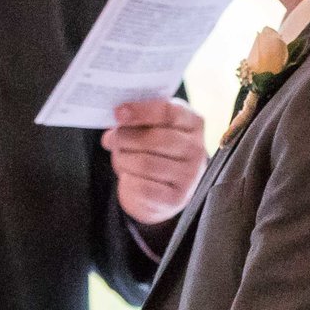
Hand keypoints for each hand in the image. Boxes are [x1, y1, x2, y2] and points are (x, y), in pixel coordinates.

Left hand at [104, 96, 207, 227]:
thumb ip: (135, 121)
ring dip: (123, 159)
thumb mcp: (149, 128)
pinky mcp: (176, 198)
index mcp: (193, 123)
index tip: (118, 112)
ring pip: (145, 163)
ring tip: (121, 158)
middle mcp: (196, 149)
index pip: (168, 112)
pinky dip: (127, 180)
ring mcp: (189, 176)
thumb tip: (114, 128)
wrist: (162, 190)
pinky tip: (128, 176)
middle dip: (125, 137)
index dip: (141, 111)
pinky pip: (142, 187)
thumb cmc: (153, 151)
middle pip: (155, 138)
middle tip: (113, 139)